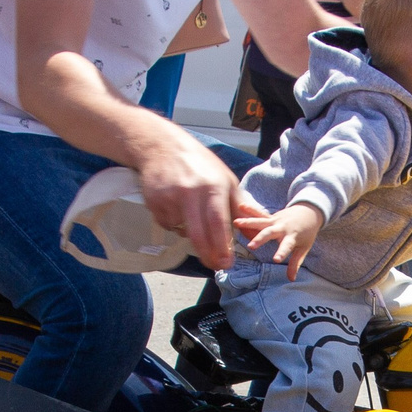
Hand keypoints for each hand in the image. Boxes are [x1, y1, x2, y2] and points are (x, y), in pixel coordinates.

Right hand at [131, 131, 246, 269]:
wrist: (163, 147)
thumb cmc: (201, 166)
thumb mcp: (227, 180)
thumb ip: (242, 208)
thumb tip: (257, 231)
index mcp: (212, 186)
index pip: (218, 222)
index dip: (222, 245)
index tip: (226, 262)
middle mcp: (191, 192)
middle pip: (198, 234)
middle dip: (207, 254)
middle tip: (215, 265)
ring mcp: (170, 197)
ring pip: (182, 231)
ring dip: (189, 232)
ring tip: (191, 212)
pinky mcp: (154, 201)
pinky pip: (167, 224)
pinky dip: (174, 223)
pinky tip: (176, 206)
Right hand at [235, 201, 324, 280]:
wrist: (309, 212)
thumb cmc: (307, 233)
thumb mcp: (303, 248)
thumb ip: (295, 263)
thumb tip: (290, 279)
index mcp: (292, 237)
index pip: (286, 246)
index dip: (281, 252)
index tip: (276, 260)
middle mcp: (282, 228)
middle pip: (270, 233)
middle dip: (260, 239)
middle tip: (250, 246)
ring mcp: (276, 221)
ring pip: (261, 222)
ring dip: (248, 222)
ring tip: (236, 222)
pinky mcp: (271, 217)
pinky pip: (259, 214)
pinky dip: (250, 210)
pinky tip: (241, 206)